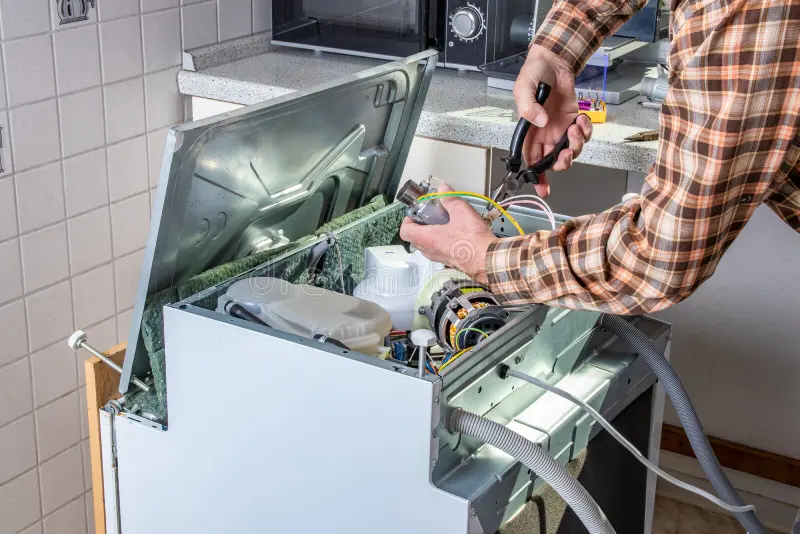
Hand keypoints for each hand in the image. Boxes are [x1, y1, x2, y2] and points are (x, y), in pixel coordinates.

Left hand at [399, 184, 496, 283]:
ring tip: (444, 224)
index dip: (407, 220)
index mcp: (426, 238)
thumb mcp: (461, 211)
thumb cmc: (472, 239)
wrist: (486, 259)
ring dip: (430, 235)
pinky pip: (438, 251)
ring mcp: (438, 258)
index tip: (416, 213)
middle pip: (415, 238)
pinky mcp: (448, 261)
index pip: (405, 231)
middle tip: (431, 216)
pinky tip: (454, 233)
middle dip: (420, 226)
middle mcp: (429, 250)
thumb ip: (449, 199)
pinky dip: (441, 242)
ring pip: (426, 246)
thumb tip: (443, 189)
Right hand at [514, 45, 592, 196]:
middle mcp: (545, 135)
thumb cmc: (534, 74)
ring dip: (576, 144)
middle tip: (566, 152)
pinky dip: (586, 131)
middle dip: (563, 161)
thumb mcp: (522, 88)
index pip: (531, 161)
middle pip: (554, 161)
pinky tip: (581, 119)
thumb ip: (528, 107)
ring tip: (575, 125)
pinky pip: (584, 135)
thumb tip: (541, 123)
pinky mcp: (575, 120)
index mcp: (529, 133)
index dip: (537, 177)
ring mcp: (561, 129)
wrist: (554, 61)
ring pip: (572, 151)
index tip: (544, 189)